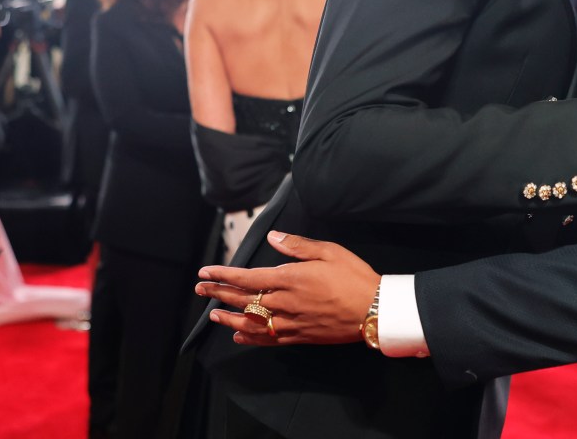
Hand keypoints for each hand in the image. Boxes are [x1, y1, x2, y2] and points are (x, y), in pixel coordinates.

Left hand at [195, 232, 379, 346]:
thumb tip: (274, 236)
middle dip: (218, 293)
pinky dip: (250, 337)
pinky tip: (239, 335)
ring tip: (212, 314)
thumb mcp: (330, 251)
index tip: (206, 272)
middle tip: (201, 289)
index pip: (247, 277)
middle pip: (243, 299)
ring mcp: (291, 322)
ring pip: (250, 322)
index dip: (223, 275)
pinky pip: (268, 339)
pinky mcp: (299, 336)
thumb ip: (299, 245)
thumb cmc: (355, 277)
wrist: (375, 310)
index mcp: (291, 278)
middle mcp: (285, 302)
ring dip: (228, 317)